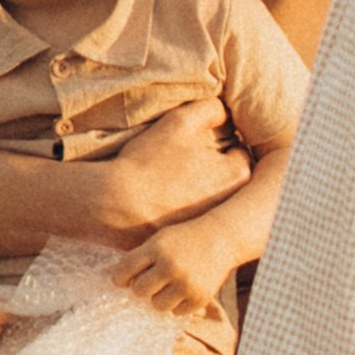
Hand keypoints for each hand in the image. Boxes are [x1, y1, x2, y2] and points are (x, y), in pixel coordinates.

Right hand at [81, 99, 250, 241]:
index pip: (241, 153)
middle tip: (186, 165)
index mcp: (237, 175)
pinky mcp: (191, 245)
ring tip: (173, 185)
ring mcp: (211, 228)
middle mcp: (232, 206)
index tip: (198, 146)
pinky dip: (185, 214)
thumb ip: (210, 109)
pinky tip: (165, 206)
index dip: (220, 144)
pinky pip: (195, 222)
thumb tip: (224, 111)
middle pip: (229, 180)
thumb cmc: (148, 162)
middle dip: (215, 170)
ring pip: (213, 201)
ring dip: (200, 192)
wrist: (114, 206)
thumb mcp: (181, 122)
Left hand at [117, 211, 237, 323]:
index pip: (125, 270)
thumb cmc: (184, 239)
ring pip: (157, 305)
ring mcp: (186, 283)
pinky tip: (184, 289)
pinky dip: (177, 304)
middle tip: (151, 281)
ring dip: (159, 298)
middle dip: (142, 288)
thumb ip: (141, 257)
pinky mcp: (199, 298)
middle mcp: (170, 266)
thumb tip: (116, 282)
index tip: (122, 280)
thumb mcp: (161, 239)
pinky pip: (176, 312)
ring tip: (168, 286)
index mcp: (157, 248)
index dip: (120, 278)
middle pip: (139, 291)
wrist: (221, 238)